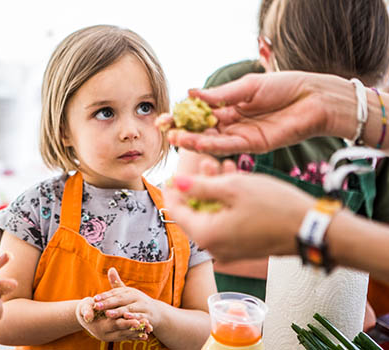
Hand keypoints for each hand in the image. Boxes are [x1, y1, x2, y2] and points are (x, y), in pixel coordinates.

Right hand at [76, 296, 148, 341]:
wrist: (85, 316)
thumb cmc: (86, 308)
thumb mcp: (84, 307)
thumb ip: (87, 311)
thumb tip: (88, 317)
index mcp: (100, 326)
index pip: (115, 324)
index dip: (126, 322)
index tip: (137, 320)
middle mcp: (105, 335)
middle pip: (123, 331)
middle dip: (135, 328)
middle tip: (147, 324)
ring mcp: (110, 337)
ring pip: (126, 335)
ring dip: (137, 332)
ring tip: (149, 329)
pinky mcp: (114, 336)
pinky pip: (126, 338)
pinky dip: (135, 336)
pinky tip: (145, 335)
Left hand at [92, 268, 157, 334]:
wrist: (157, 312)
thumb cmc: (137, 302)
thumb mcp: (127, 293)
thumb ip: (117, 283)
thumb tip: (110, 268)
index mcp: (129, 291)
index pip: (115, 293)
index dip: (105, 296)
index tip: (94, 298)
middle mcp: (136, 297)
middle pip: (121, 300)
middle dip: (108, 303)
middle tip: (97, 306)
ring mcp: (142, 306)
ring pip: (129, 309)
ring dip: (119, 311)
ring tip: (108, 314)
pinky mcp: (148, 316)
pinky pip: (140, 317)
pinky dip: (133, 318)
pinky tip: (126, 319)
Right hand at [157, 72, 352, 155]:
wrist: (313, 98)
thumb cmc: (284, 86)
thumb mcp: (247, 86)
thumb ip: (220, 95)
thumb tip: (191, 93)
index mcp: (229, 107)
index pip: (200, 114)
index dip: (182, 117)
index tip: (164, 118)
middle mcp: (232, 123)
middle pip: (202, 130)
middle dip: (182, 131)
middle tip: (165, 132)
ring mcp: (241, 136)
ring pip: (212, 141)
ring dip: (193, 141)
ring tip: (175, 139)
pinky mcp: (253, 146)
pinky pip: (228, 146)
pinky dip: (212, 145)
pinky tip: (198, 142)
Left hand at [163, 172, 315, 260]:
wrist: (311, 229)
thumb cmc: (274, 207)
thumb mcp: (233, 188)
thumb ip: (199, 186)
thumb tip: (177, 183)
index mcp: (206, 234)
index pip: (176, 211)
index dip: (174, 189)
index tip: (175, 172)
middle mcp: (214, 247)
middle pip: (194, 212)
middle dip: (199, 186)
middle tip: (206, 163)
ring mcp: (228, 249)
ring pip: (212, 215)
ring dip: (214, 190)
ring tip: (223, 166)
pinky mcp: (243, 246)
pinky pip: (226, 222)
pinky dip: (227, 202)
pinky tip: (236, 180)